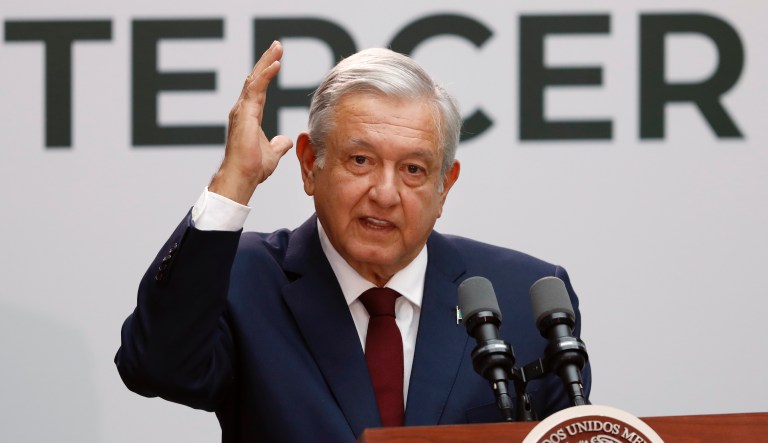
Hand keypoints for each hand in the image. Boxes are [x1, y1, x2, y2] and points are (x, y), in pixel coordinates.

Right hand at [209, 41, 293, 204]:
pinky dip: (265, 75)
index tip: (277, 60)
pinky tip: (275, 64)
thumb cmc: (252, 169)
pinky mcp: (244, 113)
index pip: (259, 89)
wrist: (242, 177)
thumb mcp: (272, 153)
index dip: (267, 73)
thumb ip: (278, 145)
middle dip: (266, 61)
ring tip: (277, 48)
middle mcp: (242, 110)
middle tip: (277, 46)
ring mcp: (241, 110)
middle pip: (255, 79)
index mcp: (249, 115)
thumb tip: (285, 141)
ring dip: (266, 62)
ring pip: (254, 80)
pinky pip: (256, 89)